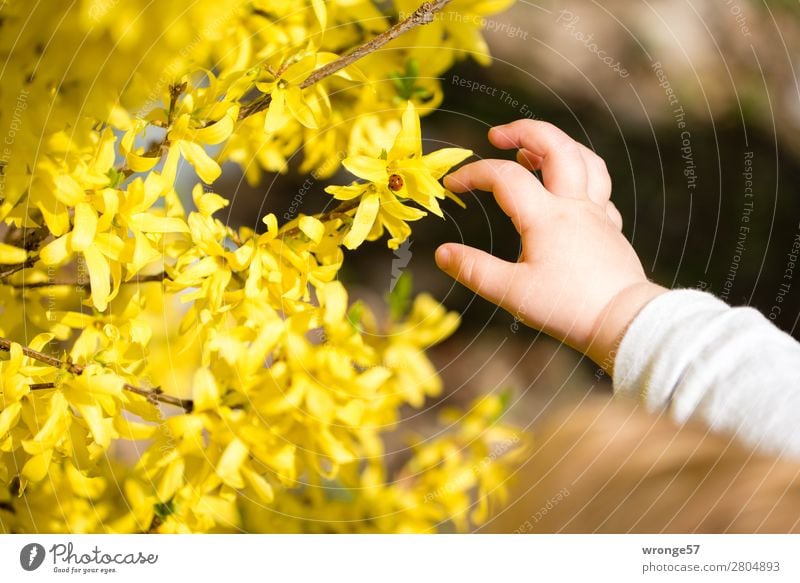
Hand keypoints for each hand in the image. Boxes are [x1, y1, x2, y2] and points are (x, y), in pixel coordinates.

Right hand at [436, 120, 665, 371]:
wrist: (623, 322)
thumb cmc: (567, 309)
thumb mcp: (511, 293)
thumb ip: (474, 270)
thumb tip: (442, 253)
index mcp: (546, 217)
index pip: (504, 177)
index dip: (473, 174)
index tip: (452, 186)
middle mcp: (574, 206)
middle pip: (556, 146)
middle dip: (524, 131)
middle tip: (497, 134)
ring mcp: (597, 214)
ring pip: (586, 160)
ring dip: (558, 146)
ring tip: (533, 150)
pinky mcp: (611, 229)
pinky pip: (601, 189)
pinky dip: (582, 177)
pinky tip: (568, 190)